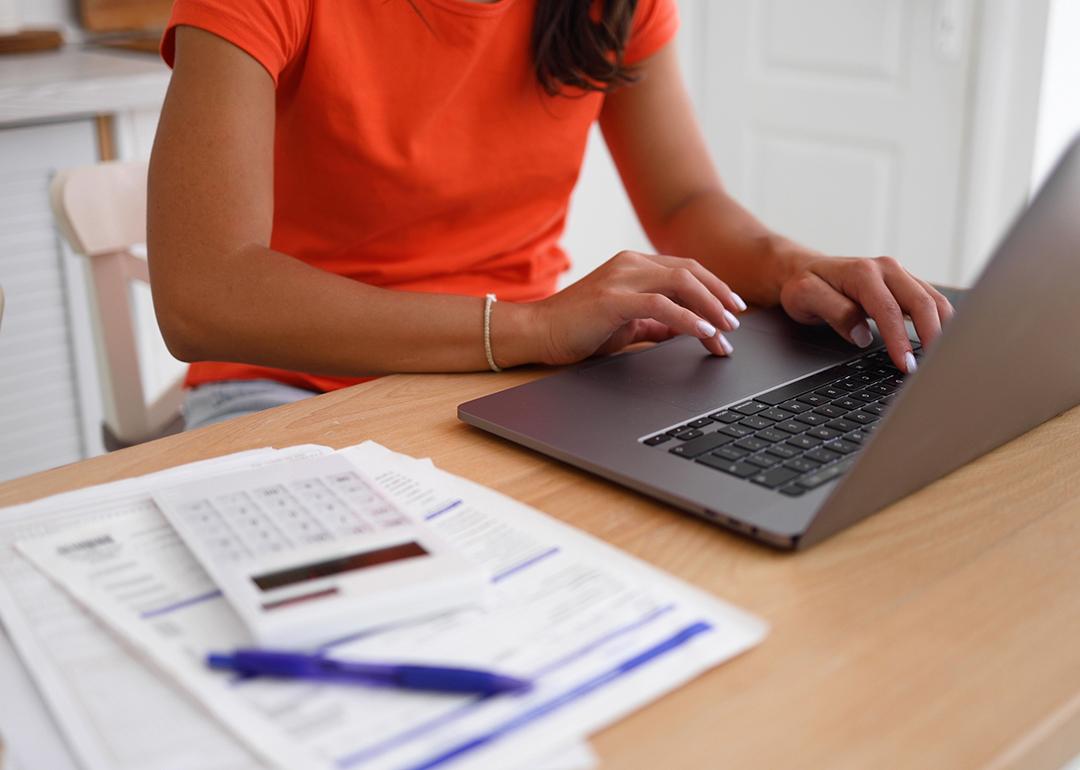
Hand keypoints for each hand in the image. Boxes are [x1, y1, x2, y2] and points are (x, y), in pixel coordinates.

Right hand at [522, 251, 745, 365]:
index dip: (714, 286)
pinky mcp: (613, 299)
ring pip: (681, 283)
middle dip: (720, 295)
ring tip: (726, 329)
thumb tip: (684, 330)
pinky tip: (703, 332)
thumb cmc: (576, 329)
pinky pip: (661, 305)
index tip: (732, 308)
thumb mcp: (625, 324)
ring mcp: (621, 278)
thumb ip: (654, 323)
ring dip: (710, 307)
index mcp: (632, 265)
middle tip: (737, 319)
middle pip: (690, 271)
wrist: (536, 332)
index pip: (684, 269)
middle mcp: (630, 264)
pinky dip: (688, 318)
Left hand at [779, 254, 954, 372]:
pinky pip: (931, 302)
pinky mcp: (905, 285)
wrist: (803, 270)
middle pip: (923, 303)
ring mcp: (899, 275)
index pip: (890, 310)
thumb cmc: (804, 285)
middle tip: (933, 369)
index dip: (900, 340)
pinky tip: (941, 343)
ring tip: (944, 359)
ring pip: (934, 301)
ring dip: (944, 329)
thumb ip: (834, 312)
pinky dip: (941, 322)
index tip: (906, 366)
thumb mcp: (805, 297)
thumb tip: (862, 334)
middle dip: (933, 337)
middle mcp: (887, 269)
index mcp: (863, 272)